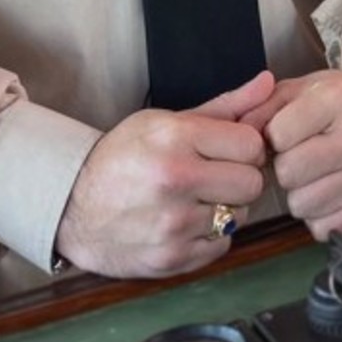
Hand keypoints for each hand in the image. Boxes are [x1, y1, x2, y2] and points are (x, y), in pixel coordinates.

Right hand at [54, 70, 273, 277]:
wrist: (73, 206)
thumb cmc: (123, 157)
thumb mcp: (166, 120)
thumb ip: (224, 106)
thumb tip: (268, 82)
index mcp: (176, 139)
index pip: (251, 144)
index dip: (246, 146)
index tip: (231, 149)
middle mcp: (176, 181)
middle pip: (252, 183)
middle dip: (241, 177)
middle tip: (218, 174)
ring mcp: (174, 225)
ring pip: (240, 215)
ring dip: (226, 207)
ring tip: (197, 197)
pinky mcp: (172, 259)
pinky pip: (222, 245)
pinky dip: (211, 235)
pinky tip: (187, 221)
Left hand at [249, 70, 341, 240]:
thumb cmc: (339, 101)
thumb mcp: (301, 88)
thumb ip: (263, 107)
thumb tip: (238, 134)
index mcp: (338, 99)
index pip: (279, 135)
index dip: (275, 137)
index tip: (288, 133)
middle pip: (289, 174)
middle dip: (286, 167)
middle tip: (300, 157)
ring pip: (302, 206)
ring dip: (300, 194)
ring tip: (315, 174)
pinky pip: (322, 228)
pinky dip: (319, 215)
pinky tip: (330, 191)